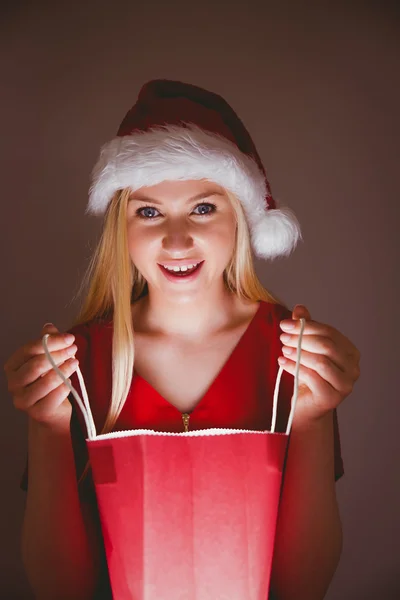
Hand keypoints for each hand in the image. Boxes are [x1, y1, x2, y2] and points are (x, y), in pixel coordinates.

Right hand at [4, 323, 78, 428]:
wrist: (51, 410)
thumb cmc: (48, 380)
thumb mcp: (48, 359)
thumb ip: (47, 342)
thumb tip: (49, 326)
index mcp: (13, 366)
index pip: (30, 349)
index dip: (52, 341)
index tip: (70, 338)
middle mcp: (13, 383)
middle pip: (37, 364)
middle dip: (59, 354)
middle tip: (74, 349)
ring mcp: (23, 400)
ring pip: (47, 381)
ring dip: (65, 369)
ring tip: (75, 363)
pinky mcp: (37, 412)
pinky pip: (55, 396)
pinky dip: (65, 386)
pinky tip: (70, 381)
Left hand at [279, 304, 360, 425]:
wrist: (306, 408)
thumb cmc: (308, 376)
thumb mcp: (306, 349)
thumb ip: (306, 329)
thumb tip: (300, 308)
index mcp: (350, 353)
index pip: (330, 333)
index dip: (306, 326)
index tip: (285, 324)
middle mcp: (353, 369)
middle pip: (327, 346)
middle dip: (301, 338)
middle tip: (282, 336)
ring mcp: (345, 385)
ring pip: (320, 362)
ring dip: (298, 352)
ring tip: (282, 349)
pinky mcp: (331, 398)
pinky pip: (312, 377)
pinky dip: (294, 367)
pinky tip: (282, 362)